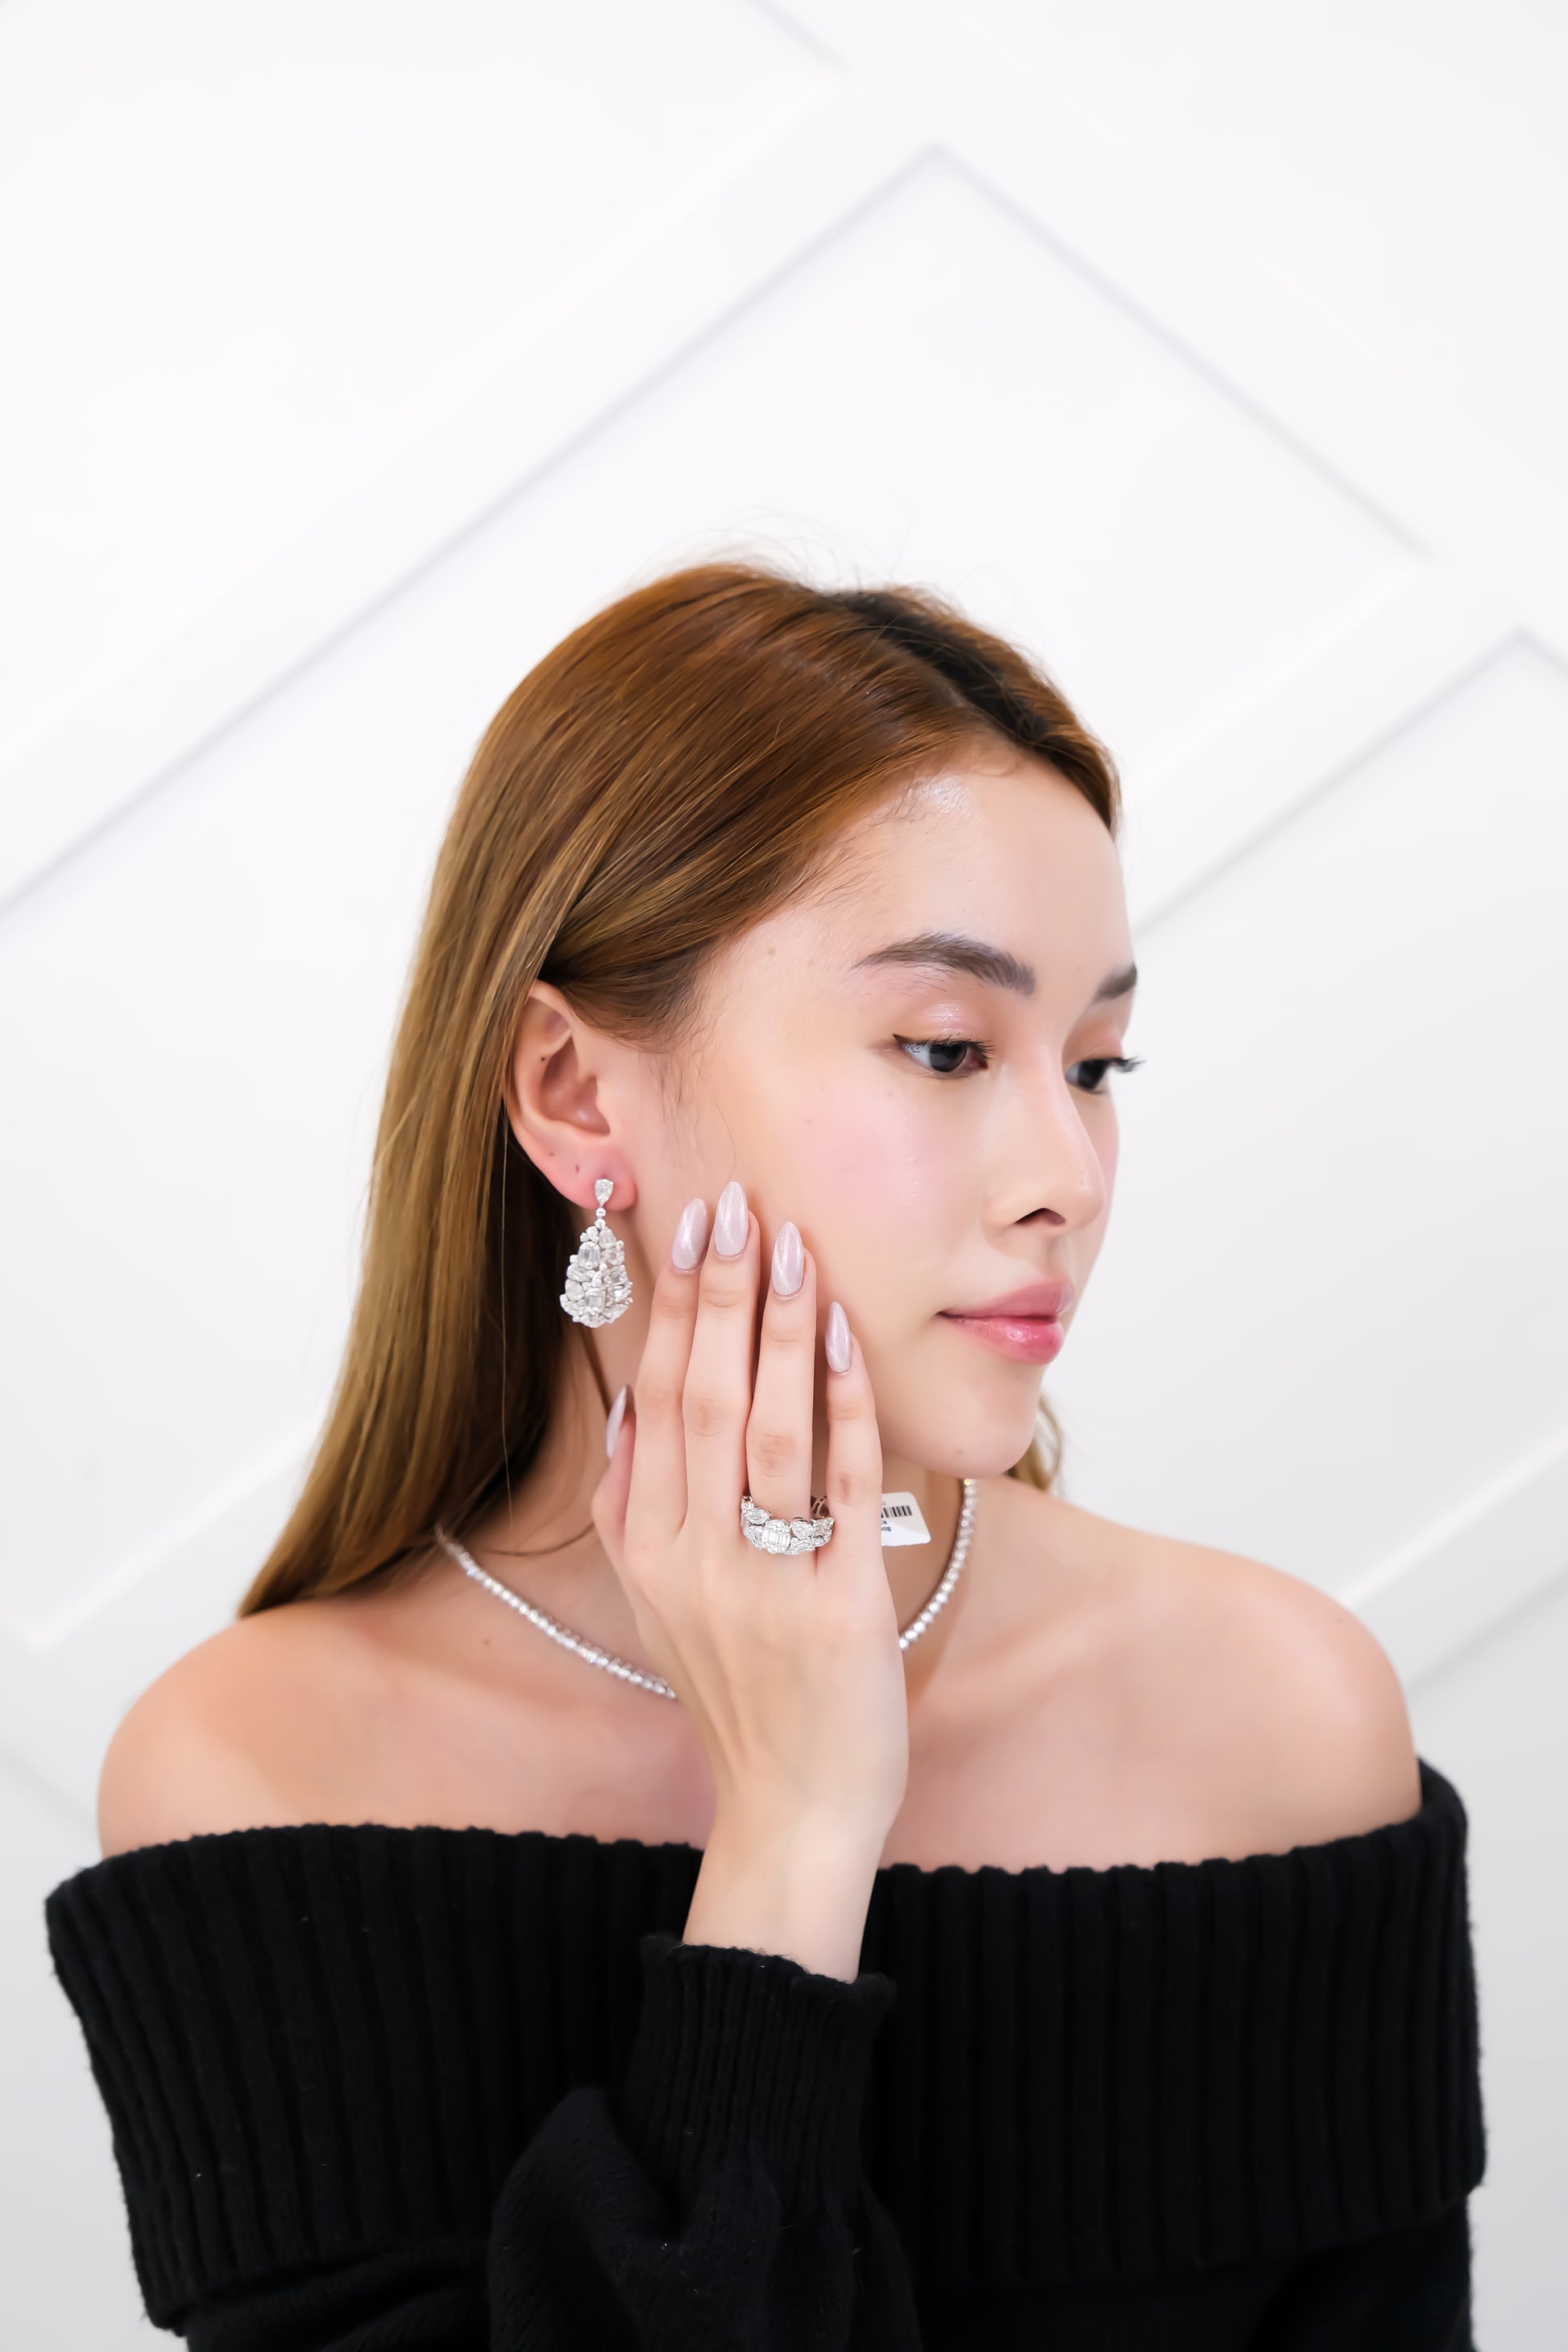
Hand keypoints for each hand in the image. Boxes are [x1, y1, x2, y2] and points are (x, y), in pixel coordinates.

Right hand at [590, 1179, 907, 1974]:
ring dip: (780, 1330)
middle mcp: (692, 1561)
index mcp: (644, 1551)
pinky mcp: (841, 1607)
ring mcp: (765, 1584)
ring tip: (793, 1244)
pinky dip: (844, 1405)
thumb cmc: (738, 1695)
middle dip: (720, 1295)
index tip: (687, 1229)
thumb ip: (630, 1508)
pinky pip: (842, 1486)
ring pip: (765, 1430)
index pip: (652, 1402)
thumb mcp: (658, 1605)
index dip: (670, 1309)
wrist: (793, 1811)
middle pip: (700, 1400)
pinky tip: (846, 1336)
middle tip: (737, 1206)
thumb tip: (628, 1405)